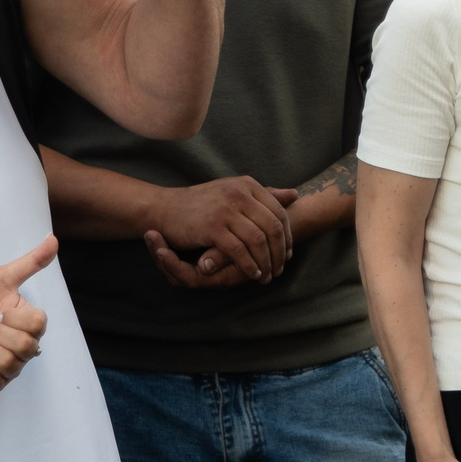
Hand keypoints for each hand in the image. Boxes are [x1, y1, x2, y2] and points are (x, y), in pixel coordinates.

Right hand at [146, 176, 294, 282]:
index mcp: (247, 185)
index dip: (287, 237)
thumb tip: (294, 195)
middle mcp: (239, 194)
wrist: (166, 208)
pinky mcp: (212, 227)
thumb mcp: (234, 192)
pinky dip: (249, 265)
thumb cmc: (202, 203)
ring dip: (266, 262)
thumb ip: (264, 195)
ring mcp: (225, 209)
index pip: (279, 212)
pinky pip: (239, 251)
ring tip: (267, 276)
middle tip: (280, 269)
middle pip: (272, 227)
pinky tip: (252, 274)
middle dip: (280, 253)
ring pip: (258, 240)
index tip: (288, 254)